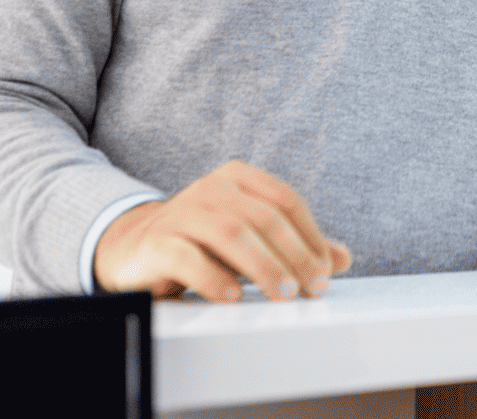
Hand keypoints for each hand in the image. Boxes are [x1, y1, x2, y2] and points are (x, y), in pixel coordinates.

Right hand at [94, 159, 351, 302]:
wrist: (134, 246)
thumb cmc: (203, 241)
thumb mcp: (251, 238)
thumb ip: (294, 245)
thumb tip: (342, 258)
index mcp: (238, 179)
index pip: (287, 202)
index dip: (311, 237)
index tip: (327, 271)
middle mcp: (211, 189)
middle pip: (264, 219)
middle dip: (295, 256)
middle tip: (312, 289)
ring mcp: (182, 212)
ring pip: (231, 234)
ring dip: (264, 267)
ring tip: (283, 294)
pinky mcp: (157, 242)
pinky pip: (189, 257)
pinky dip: (215, 278)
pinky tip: (234, 296)